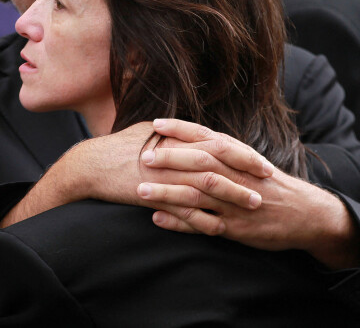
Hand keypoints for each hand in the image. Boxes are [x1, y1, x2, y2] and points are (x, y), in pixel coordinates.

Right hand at [0, 118, 271, 225]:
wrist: (92, 164)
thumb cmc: (120, 146)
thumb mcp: (149, 131)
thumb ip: (175, 133)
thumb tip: (193, 132)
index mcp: (177, 138)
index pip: (217, 142)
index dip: (242, 151)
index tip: (261, 161)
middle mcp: (175, 153)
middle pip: (218, 160)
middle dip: (245, 169)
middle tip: (268, 179)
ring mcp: (166, 174)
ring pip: (207, 184)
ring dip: (233, 195)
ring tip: (255, 204)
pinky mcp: (156, 195)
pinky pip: (185, 208)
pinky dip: (204, 217)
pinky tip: (222, 227)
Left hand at [137, 118, 359, 269]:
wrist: (303, 213)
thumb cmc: (268, 183)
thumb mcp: (249, 160)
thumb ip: (221, 149)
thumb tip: (190, 136)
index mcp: (238, 156)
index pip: (206, 137)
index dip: (180, 129)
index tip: (156, 124)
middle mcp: (235, 176)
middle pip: (200, 163)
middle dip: (171, 159)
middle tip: (144, 156)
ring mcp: (234, 203)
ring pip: (197, 195)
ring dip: (167, 193)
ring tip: (140, 191)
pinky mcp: (235, 228)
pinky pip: (203, 225)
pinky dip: (179, 223)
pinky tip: (158, 219)